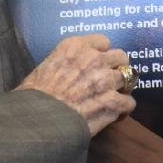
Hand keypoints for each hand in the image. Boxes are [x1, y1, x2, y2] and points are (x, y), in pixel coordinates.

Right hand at [17, 35, 135, 135]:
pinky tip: (116, 114)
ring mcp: (105, 80)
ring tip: (115, 97)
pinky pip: (129, 102)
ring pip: (129, 78)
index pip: (103, 41)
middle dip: (117, 68)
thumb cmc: (33, 97)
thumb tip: (72, 71)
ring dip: (122, 88)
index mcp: (75, 47)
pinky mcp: (111, 102)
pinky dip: (123, 109)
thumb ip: (66, 62)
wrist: (35, 121)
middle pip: (121, 57)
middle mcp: (93, 59)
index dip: (102, 54)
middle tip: (110, 80)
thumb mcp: (45, 67)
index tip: (99, 63)